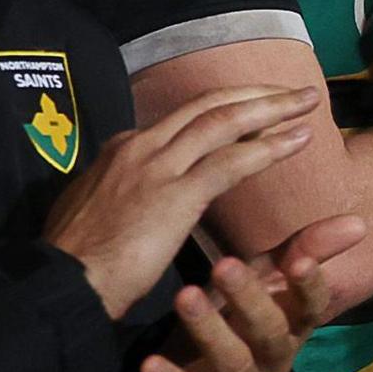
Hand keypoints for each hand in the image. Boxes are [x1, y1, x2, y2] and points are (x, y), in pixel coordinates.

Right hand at [42, 86, 320, 319]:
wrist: (63, 280)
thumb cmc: (84, 257)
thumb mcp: (100, 205)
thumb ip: (126, 187)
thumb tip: (143, 187)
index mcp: (123, 148)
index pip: (184, 116)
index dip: (229, 107)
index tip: (261, 107)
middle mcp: (140, 146)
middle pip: (209, 105)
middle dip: (257, 93)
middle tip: (297, 90)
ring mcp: (157, 166)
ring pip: (224, 121)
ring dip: (273, 108)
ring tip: (309, 102)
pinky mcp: (174, 194)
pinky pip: (232, 162)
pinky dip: (269, 147)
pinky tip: (299, 140)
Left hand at [144, 215, 363, 371]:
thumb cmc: (236, 322)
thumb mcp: (263, 285)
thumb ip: (300, 252)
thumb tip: (360, 223)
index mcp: (293, 328)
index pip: (312, 308)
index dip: (309, 288)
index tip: (299, 261)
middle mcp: (275, 360)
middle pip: (271, 332)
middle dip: (250, 299)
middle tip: (223, 264)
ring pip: (234, 363)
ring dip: (210, 331)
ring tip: (184, 296)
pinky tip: (151, 364)